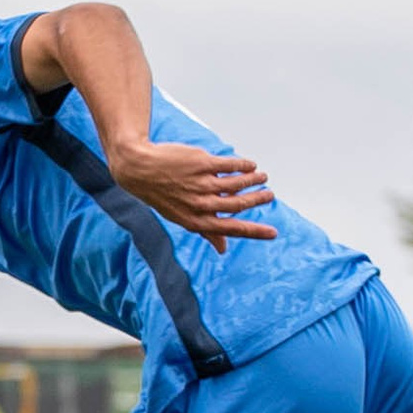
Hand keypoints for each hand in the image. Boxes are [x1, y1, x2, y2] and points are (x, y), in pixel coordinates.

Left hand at [111, 142, 276, 252]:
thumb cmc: (162, 195)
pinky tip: (249, 164)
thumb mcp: (181, 217)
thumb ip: (205, 231)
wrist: (139, 169)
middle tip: (269, 194)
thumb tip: (223, 250)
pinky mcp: (201, 163)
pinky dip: (243, 165)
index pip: (230, 229)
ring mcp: (200, 183)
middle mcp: (199, 204)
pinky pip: (230, 165)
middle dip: (257, 200)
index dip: (254, 232)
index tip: (273, 233)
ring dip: (253, 179)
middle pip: (237, 204)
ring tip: (261, 176)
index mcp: (195, 221)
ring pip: (236, 183)